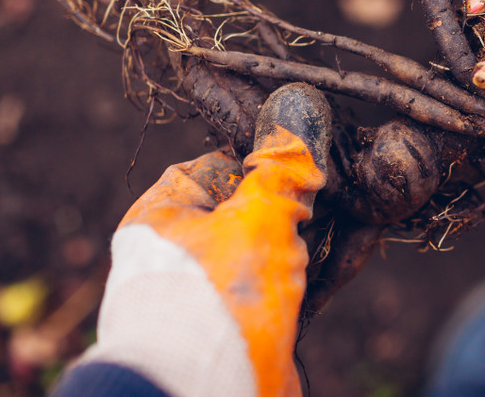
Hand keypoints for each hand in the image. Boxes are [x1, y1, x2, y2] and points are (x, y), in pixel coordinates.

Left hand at [62, 83, 330, 396]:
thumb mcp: (259, 216)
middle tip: (321, 216)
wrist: (201, 393)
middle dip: (294, 216)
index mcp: (163, 214)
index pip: (218, 166)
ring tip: (320, 260)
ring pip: (268, 254)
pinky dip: (300, 288)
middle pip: (250, 212)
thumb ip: (282, 169)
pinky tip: (318, 287)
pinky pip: (274, 292)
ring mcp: (205, 293)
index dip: (267, 165)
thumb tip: (297, 115)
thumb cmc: (216, 299)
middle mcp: (177, 252)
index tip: (304, 170)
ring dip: (303, 254)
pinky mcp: (232, 328)